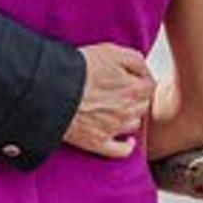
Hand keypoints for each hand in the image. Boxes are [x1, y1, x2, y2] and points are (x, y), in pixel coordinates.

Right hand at [63, 43, 154, 158]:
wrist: (52, 90)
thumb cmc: (80, 69)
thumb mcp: (111, 51)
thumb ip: (135, 60)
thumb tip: (145, 70)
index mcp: (132, 89)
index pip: (149, 86)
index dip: (142, 79)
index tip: (133, 77)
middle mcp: (126, 111)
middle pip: (143, 105)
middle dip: (137, 97)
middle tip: (123, 90)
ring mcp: (113, 129)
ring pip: (134, 124)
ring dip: (131, 117)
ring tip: (119, 109)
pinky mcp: (98, 142)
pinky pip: (121, 151)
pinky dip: (127, 146)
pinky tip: (127, 141)